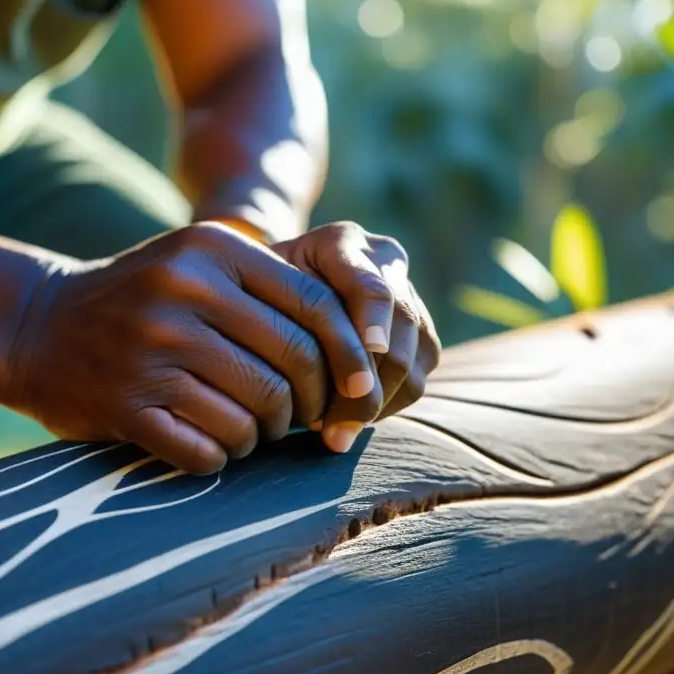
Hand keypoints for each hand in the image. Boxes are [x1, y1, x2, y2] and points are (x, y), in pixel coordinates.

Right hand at [6, 223, 378, 474]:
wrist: (38, 326)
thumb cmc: (144, 299)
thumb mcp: (200, 264)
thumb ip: (274, 291)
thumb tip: (360, 358)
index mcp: (211, 250)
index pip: (316, 307)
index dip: (350, 356)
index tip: (357, 390)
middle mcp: (183, 292)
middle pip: (293, 366)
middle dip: (310, 404)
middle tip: (299, 418)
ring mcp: (151, 351)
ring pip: (256, 415)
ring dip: (265, 435)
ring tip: (251, 428)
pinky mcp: (126, 406)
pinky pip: (209, 451)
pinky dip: (221, 456)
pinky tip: (209, 443)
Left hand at [272, 222, 440, 450]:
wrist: (276, 284)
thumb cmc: (255, 296)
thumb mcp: (254, 297)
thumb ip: (278, 322)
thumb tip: (306, 385)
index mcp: (341, 242)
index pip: (369, 285)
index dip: (371, 324)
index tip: (362, 368)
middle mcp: (382, 259)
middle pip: (400, 325)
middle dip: (371, 384)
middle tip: (335, 431)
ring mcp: (406, 292)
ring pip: (416, 357)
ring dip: (380, 402)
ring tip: (337, 431)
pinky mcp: (418, 328)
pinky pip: (420, 375)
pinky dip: (390, 404)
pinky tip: (354, 420)